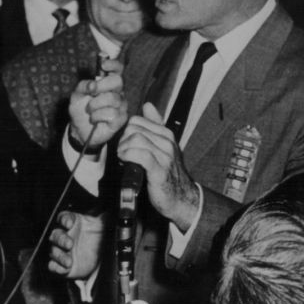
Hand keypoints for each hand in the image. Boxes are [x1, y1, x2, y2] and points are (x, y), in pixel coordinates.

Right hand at [48, 210, 105, 277]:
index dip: (64, 219)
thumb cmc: (95, 236)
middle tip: (69, 243)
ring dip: (60, 256)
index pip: (63, 217)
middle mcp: (64, 235)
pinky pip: (53, 266)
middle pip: (55, 235)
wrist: (98, 256)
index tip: (69, 223)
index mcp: (72, 223)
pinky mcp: (61, 264)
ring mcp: (62, 250)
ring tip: (69, 261)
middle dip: (60, 239)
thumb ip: (102, 216)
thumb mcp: (101, 224)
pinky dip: (56, 267)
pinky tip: (62, 268)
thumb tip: (107, 209)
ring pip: (53, 251)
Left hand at [67, 66, 127, 151]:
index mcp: (109, 84)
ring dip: (95, 105)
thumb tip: (92, 84)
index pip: (118, 69)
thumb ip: (83, 86)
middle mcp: (118, 93)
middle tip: (91, 92)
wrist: (79, 130)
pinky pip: (112, 114)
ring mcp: (121, 106)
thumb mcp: (76, 95)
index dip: (113, 65)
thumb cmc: (81, 110)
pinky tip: (94, 119)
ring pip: (113, 99)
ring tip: (89, 110)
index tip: (103, 65)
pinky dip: (98, 116)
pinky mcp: (121, 119)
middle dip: (102, 85)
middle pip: (118, 81)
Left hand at [117, 102, 199, 230]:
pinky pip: (139, 155)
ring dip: (123, 149)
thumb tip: (147, 105)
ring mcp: (164, 155)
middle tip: (122, 153)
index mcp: (166, 134)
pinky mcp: (159, 170)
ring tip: (123, 158)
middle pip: (134, 129)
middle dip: (122, 140)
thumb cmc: (168, 173)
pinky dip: (128, 156)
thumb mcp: (164, 146)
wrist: (181, 197)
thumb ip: (155, 125)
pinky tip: (126, 162)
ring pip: (135, 139)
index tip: (125, 144)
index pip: (137, 120)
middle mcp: (167, 142)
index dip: (126, 131)